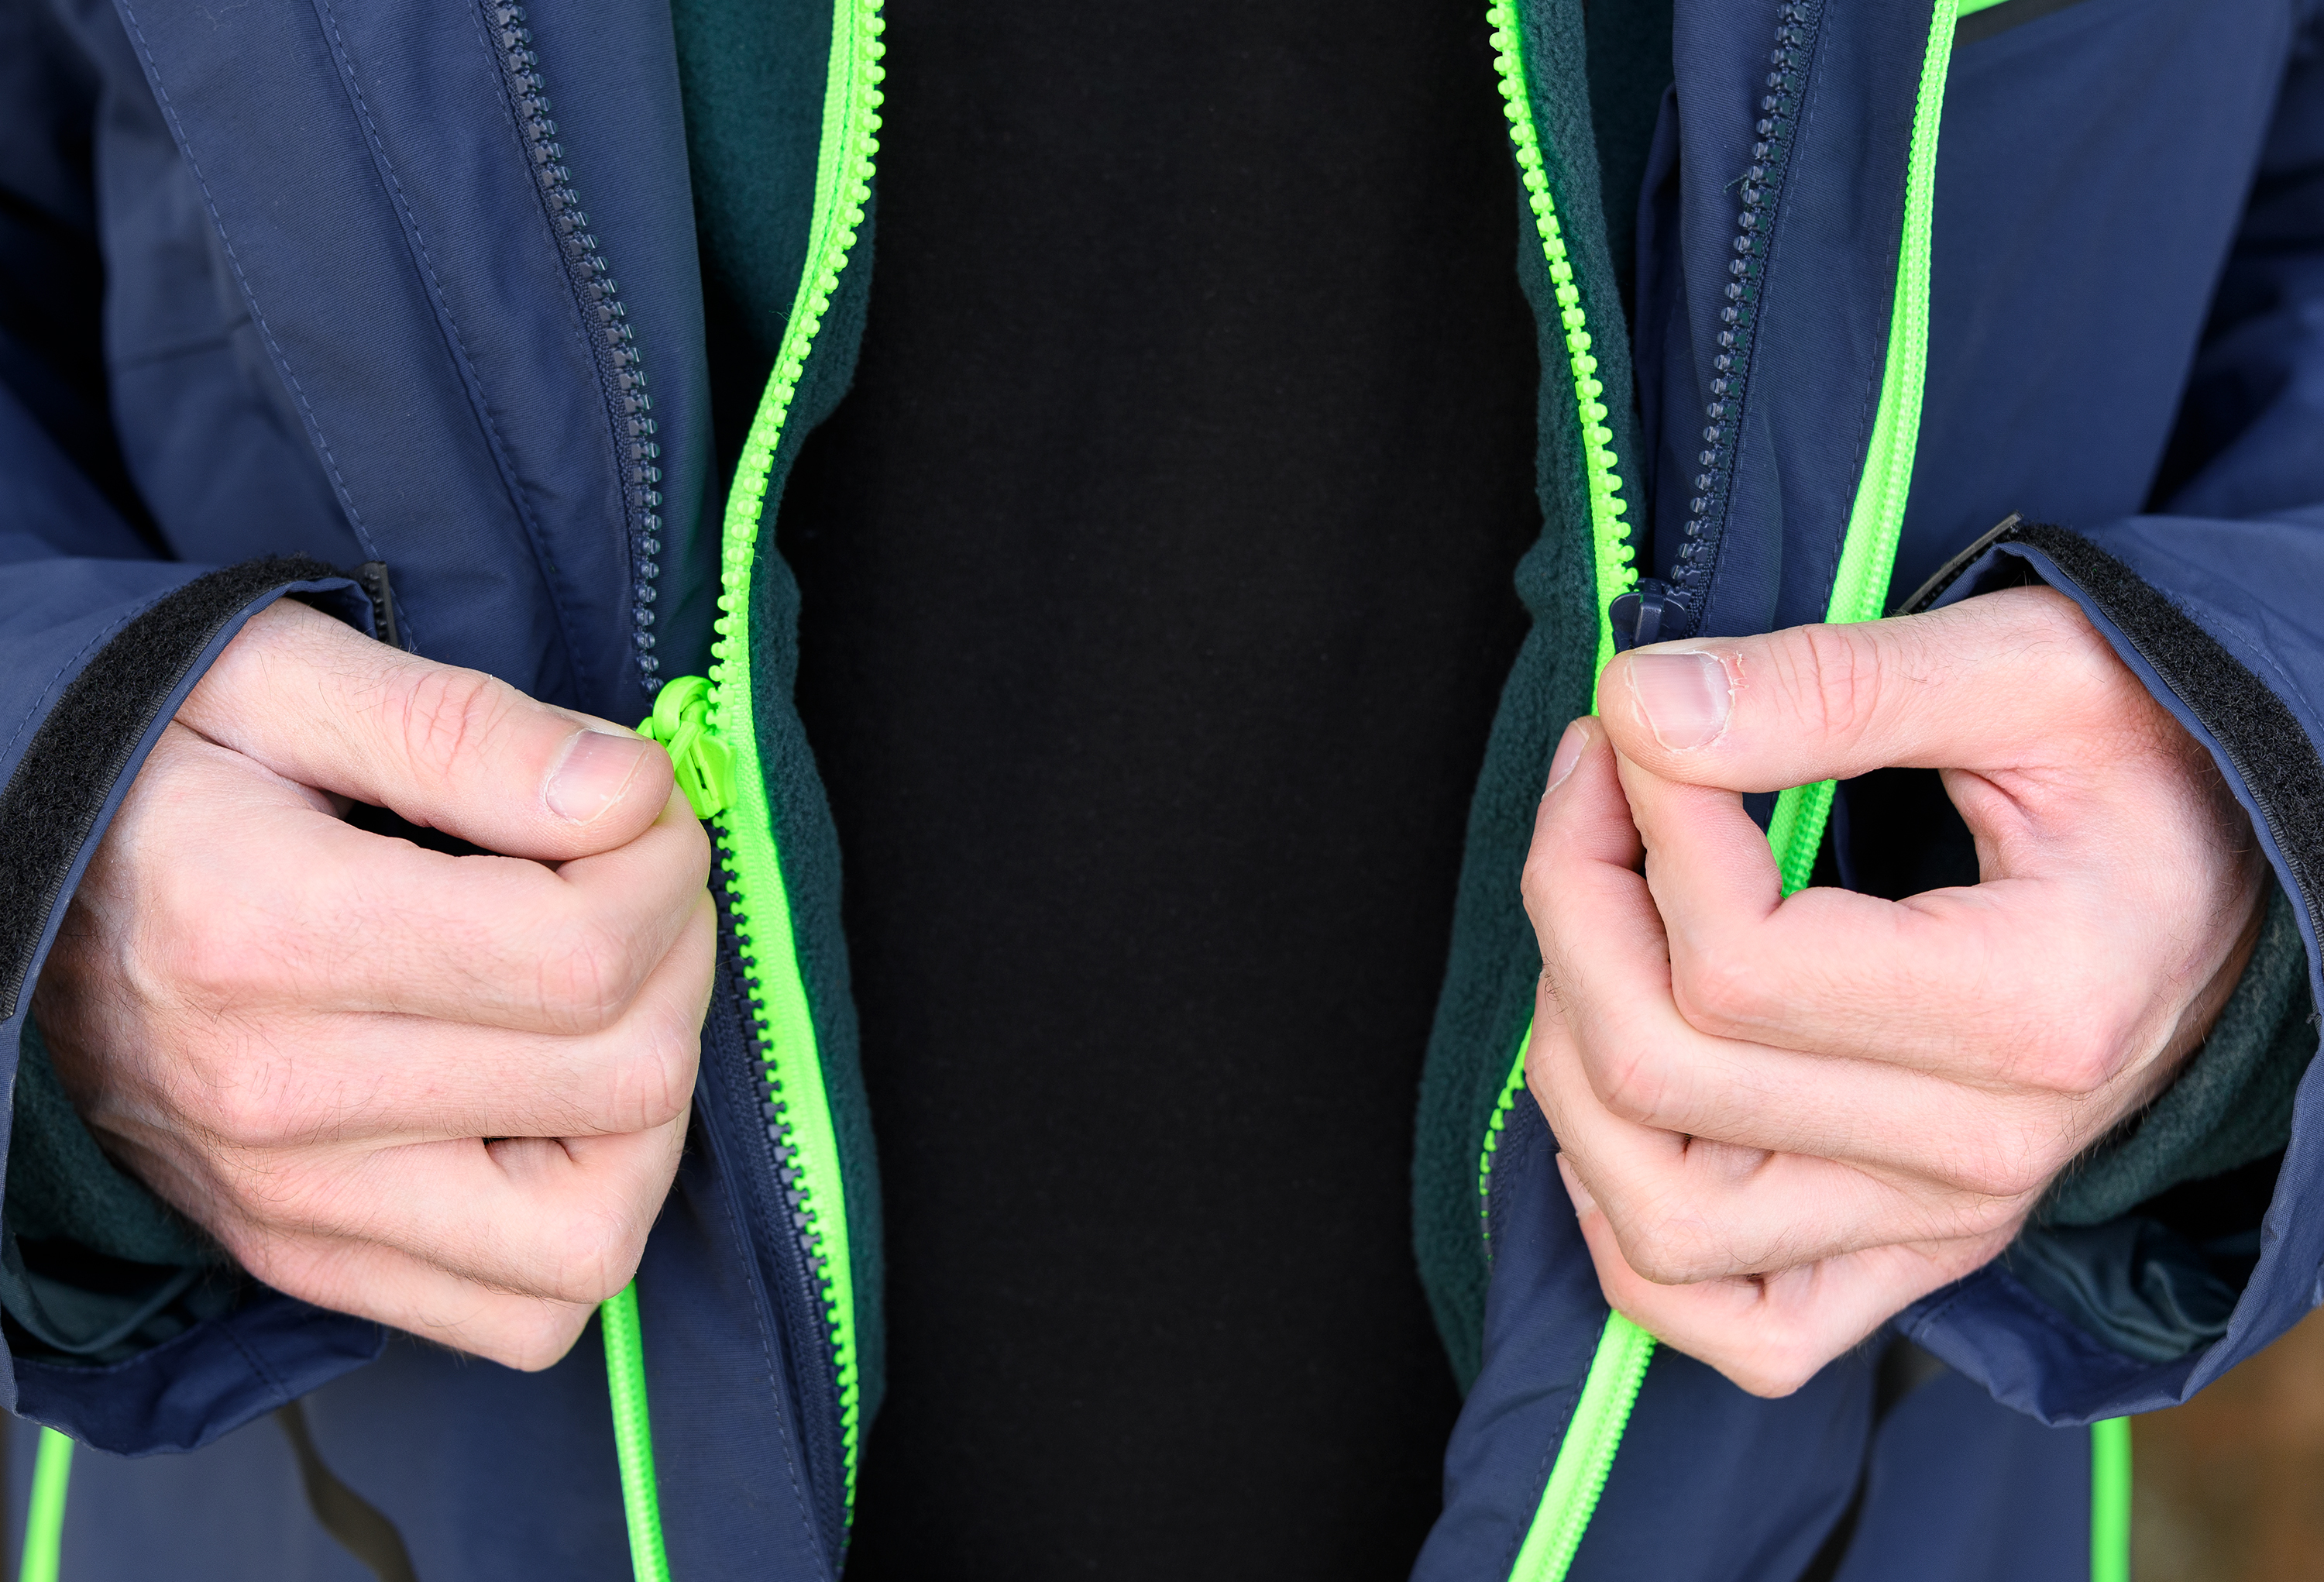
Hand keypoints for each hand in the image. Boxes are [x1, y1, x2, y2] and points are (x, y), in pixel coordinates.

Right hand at [32, 599, 712, 1368]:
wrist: (17, 884)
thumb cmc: (166, 765)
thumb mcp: (288, 679)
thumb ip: (465, 731)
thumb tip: (627, 794)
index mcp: (271, 935)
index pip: (584, 953)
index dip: (663, 863)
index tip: (632, 806)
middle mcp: (281, 1100)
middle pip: (624, 1081)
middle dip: (677, 957)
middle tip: (630, 882)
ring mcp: (296, 1206)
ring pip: (594, 1234)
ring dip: (652, 1104)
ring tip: (608, 997)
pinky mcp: (310, 1259)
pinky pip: (522, 1316)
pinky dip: (585, 1217)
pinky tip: (559, 1102)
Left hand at [1523, 585, 2266, 1395]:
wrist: (2234, 862)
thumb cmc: (2144, 752)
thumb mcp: (2024, 664)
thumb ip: (1827, 687)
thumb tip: (1640, 707)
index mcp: (2034, 1010)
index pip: (1735, 963)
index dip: (1638, 820)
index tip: (1637, 723)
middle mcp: (1987, 1151)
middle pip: (1663, 1080)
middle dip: (1573, 907)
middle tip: (1593, 786)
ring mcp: (1946, 1219)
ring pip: (1662, 1219)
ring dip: (1570, 1065)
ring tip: (1593, 925)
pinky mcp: (1917, 1251)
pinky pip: (1742, 1327)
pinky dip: (1635, 1235)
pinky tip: (1620, 1105)